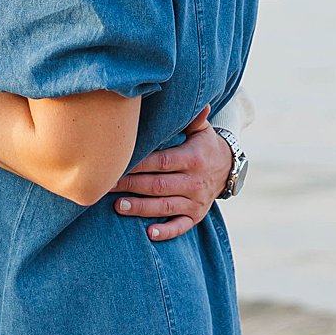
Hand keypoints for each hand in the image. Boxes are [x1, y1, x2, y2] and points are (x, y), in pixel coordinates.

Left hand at [108, 108, 232, 241]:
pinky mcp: (196, 216)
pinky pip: (181, 227)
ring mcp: (195, 202)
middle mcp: (194, 182)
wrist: (228, 169)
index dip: (139, 164)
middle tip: (107, 185)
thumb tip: (199, 101)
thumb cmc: (205, 145)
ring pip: (165, 207)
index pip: (161, 162)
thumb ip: (194, 118)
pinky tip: (149, 233)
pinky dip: (166, 231)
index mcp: (192, 159)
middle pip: (158, 185)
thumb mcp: (202, 130)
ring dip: (141, 208)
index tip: (119, 164)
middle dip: (131, 186)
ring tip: (119, 206)